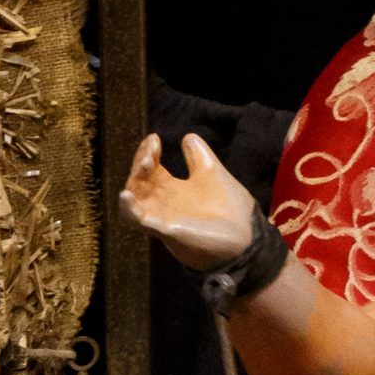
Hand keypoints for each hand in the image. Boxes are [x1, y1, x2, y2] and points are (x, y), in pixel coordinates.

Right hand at [120, 132, 264, 272]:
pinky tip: (126, 196)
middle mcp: (162, 203)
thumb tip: (188, 136)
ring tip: (145, 163)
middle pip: (137, 181)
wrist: (247, 237)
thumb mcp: (212, 174)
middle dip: (140, 162)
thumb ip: (198, 157)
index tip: (155, 138)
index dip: (147, 151)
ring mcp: (162, 218)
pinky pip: (140, 223)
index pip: (149, 168)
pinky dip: (130, 210)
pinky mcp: (167, 231)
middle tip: (151, 150)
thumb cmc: (230, 210)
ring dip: (133, 181)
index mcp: (172, 189)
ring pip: (134, 200)